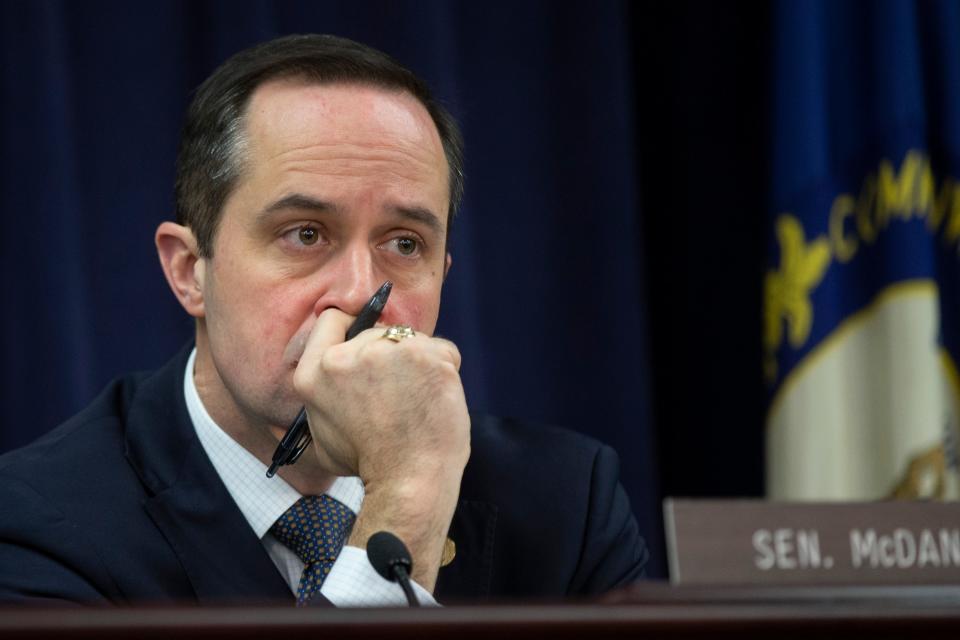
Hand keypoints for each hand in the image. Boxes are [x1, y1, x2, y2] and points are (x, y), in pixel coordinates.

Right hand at [293, 308, 469, 589]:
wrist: (408, 480)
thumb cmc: (369, 464)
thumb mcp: (323, 434)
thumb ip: (325, 399)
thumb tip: (336, 382)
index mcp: (315, 372)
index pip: (332, 319)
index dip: (351, 326)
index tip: (366, 344)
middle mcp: (347, 355)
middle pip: (377, 332)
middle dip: (390, 356)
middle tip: (399, 393)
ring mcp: (389, 350)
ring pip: (411, 339)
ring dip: (418, 363)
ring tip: (418, 401)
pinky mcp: (427, 354)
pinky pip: (442, 350)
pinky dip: (445, 370)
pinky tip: (436, 398)